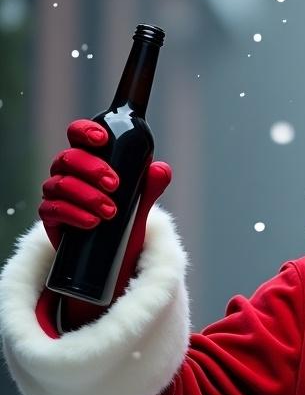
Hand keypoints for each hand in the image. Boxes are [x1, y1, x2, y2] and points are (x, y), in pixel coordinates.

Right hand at [39, 119, 172, 328]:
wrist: (114, 262)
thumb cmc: (124, 226)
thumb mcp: (140, 205)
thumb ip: (149, 187)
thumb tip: (162, 169)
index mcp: (87, 164)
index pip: (78, 138)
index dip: (85, 132)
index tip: (103, 139)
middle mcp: (68, 176)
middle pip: (67, 158)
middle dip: (91, 168)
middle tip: (115, 184)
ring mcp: (57, 197)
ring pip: (60, 184)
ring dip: (87, 195)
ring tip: (111, 211)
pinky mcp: (52, 220)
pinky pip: (54, 211)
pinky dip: (74, 215)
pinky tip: (92, 222)